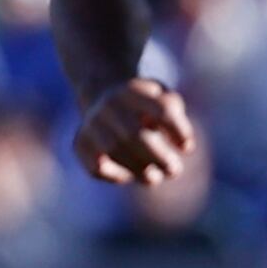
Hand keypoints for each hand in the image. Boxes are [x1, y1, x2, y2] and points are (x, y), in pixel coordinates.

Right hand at [75, 77, 197, 184]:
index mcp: (134, 90)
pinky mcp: (79, 143)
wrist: (102, 97)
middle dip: (159, 157)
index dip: (178, 131)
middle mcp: (110, 104)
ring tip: (153, 177)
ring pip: (116, 151)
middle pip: (135, 134)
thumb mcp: (163, 99)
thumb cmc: (144, 105)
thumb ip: (177, 118)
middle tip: (174, 170)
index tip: (187, 147)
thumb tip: (186, 147)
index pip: (163, 110)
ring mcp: (92, 123)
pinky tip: (126, 176)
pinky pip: (97, 167)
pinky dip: (115, 175)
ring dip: (140, 169)